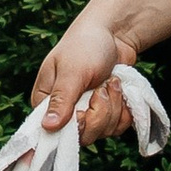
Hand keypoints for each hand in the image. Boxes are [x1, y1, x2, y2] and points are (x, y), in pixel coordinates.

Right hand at [32, 18, 138, 139]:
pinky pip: (119, 127)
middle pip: (85, 136)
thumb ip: (61, 99)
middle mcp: (65, 113)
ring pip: (105, 132)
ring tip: (111, 82)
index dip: (77, 124)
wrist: (115, 34)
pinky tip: (121, 89)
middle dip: (101, 113)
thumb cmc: (85, 46)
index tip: (85, 106)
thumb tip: (47, 127)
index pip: (56, 133)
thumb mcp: (72, 71)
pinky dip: (125, 109)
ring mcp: (87, 115)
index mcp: (46, 102)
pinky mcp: (106, 114)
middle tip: (102, 88)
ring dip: (115, 106)